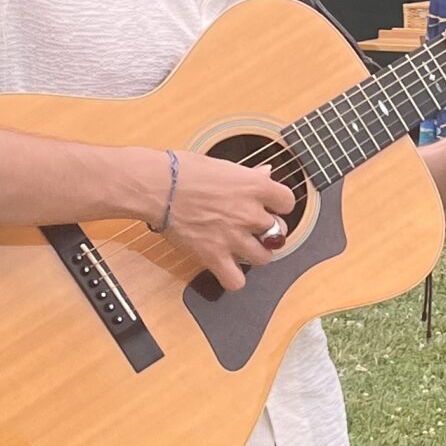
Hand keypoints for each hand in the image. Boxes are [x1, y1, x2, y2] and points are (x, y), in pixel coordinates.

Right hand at [131, 147, 294, 292]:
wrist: (156, 186)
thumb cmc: (183, 171)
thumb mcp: (223, 165)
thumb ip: (249, 175)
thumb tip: (266, 172)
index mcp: (255, 187)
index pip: (288, 202)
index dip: (279, 205)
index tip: (270, 206)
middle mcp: (249, 213)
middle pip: (279, 231)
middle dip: (268, 231)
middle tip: (252, 228)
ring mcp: (234, 237)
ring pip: (265, 257)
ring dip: (256, 254)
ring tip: (242, 248)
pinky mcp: (214, 256)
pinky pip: (236, 280)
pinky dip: (233, 278)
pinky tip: (227, 268)